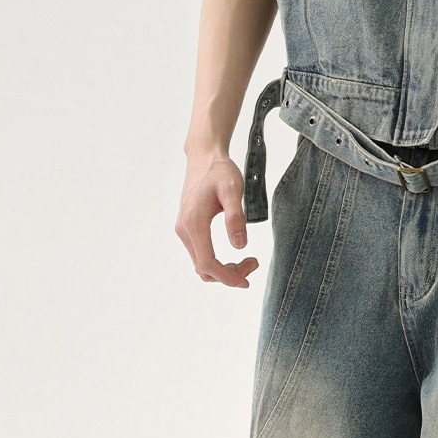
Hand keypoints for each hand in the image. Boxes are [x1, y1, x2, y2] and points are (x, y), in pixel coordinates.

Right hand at [175, 147, 259, 286]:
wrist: (203, 157)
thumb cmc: (220, 171)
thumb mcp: (233, 189)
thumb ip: (235, 217)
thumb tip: (240, 245)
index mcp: (193, 223)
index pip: (207, 263)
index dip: (227, 276)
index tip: (247, 280)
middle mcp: (184, 230)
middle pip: (203, 268)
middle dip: (228, 274)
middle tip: (254, 264)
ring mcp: (183, 230)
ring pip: (200, 264)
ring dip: (223, 269)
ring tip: (248, 260)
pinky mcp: (187, 228)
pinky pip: (200, 254)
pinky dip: (216, 261)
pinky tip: (234, 253)